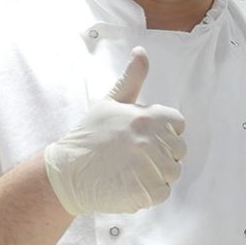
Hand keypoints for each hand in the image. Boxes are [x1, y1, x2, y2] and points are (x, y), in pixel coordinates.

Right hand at [43, 47, 186, 214]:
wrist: (67, 172)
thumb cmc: (88, 136)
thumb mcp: (110, 102)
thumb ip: (132, 78)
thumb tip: (141, 52)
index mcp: (147, 117)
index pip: (178, 124)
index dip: (164, 132)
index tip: (144, 138)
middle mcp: (150, 141)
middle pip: (178, 150)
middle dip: (162, 154)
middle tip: (134, 157)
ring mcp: (149, 167)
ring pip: (172, 172)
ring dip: (157, 174)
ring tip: (131, 171)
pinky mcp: (145, 191)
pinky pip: (163, 192)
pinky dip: (150, 192)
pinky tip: (130, 185)